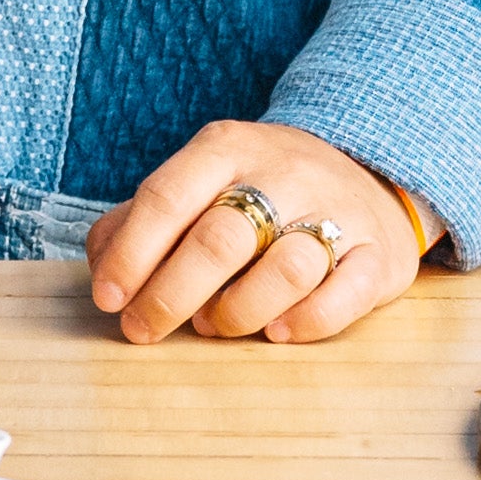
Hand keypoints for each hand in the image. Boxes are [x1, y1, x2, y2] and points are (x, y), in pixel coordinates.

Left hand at [85, 121, 430, 346]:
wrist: (368, 173)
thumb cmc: (261, 192)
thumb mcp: (203, 181)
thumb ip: (145, 218)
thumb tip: (101, 266)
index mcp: (228, 148)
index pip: (167, 197)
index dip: (130, 254)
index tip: (109, 299)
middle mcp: (284, 172)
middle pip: (219, 238)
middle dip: (170, 295)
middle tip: (143, 330)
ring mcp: (337, 211)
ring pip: (285, 268)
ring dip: (237, 311)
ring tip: (215, 326)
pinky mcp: (378, 255)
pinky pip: (344, 295)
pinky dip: (306, 322)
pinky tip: (277, 332)